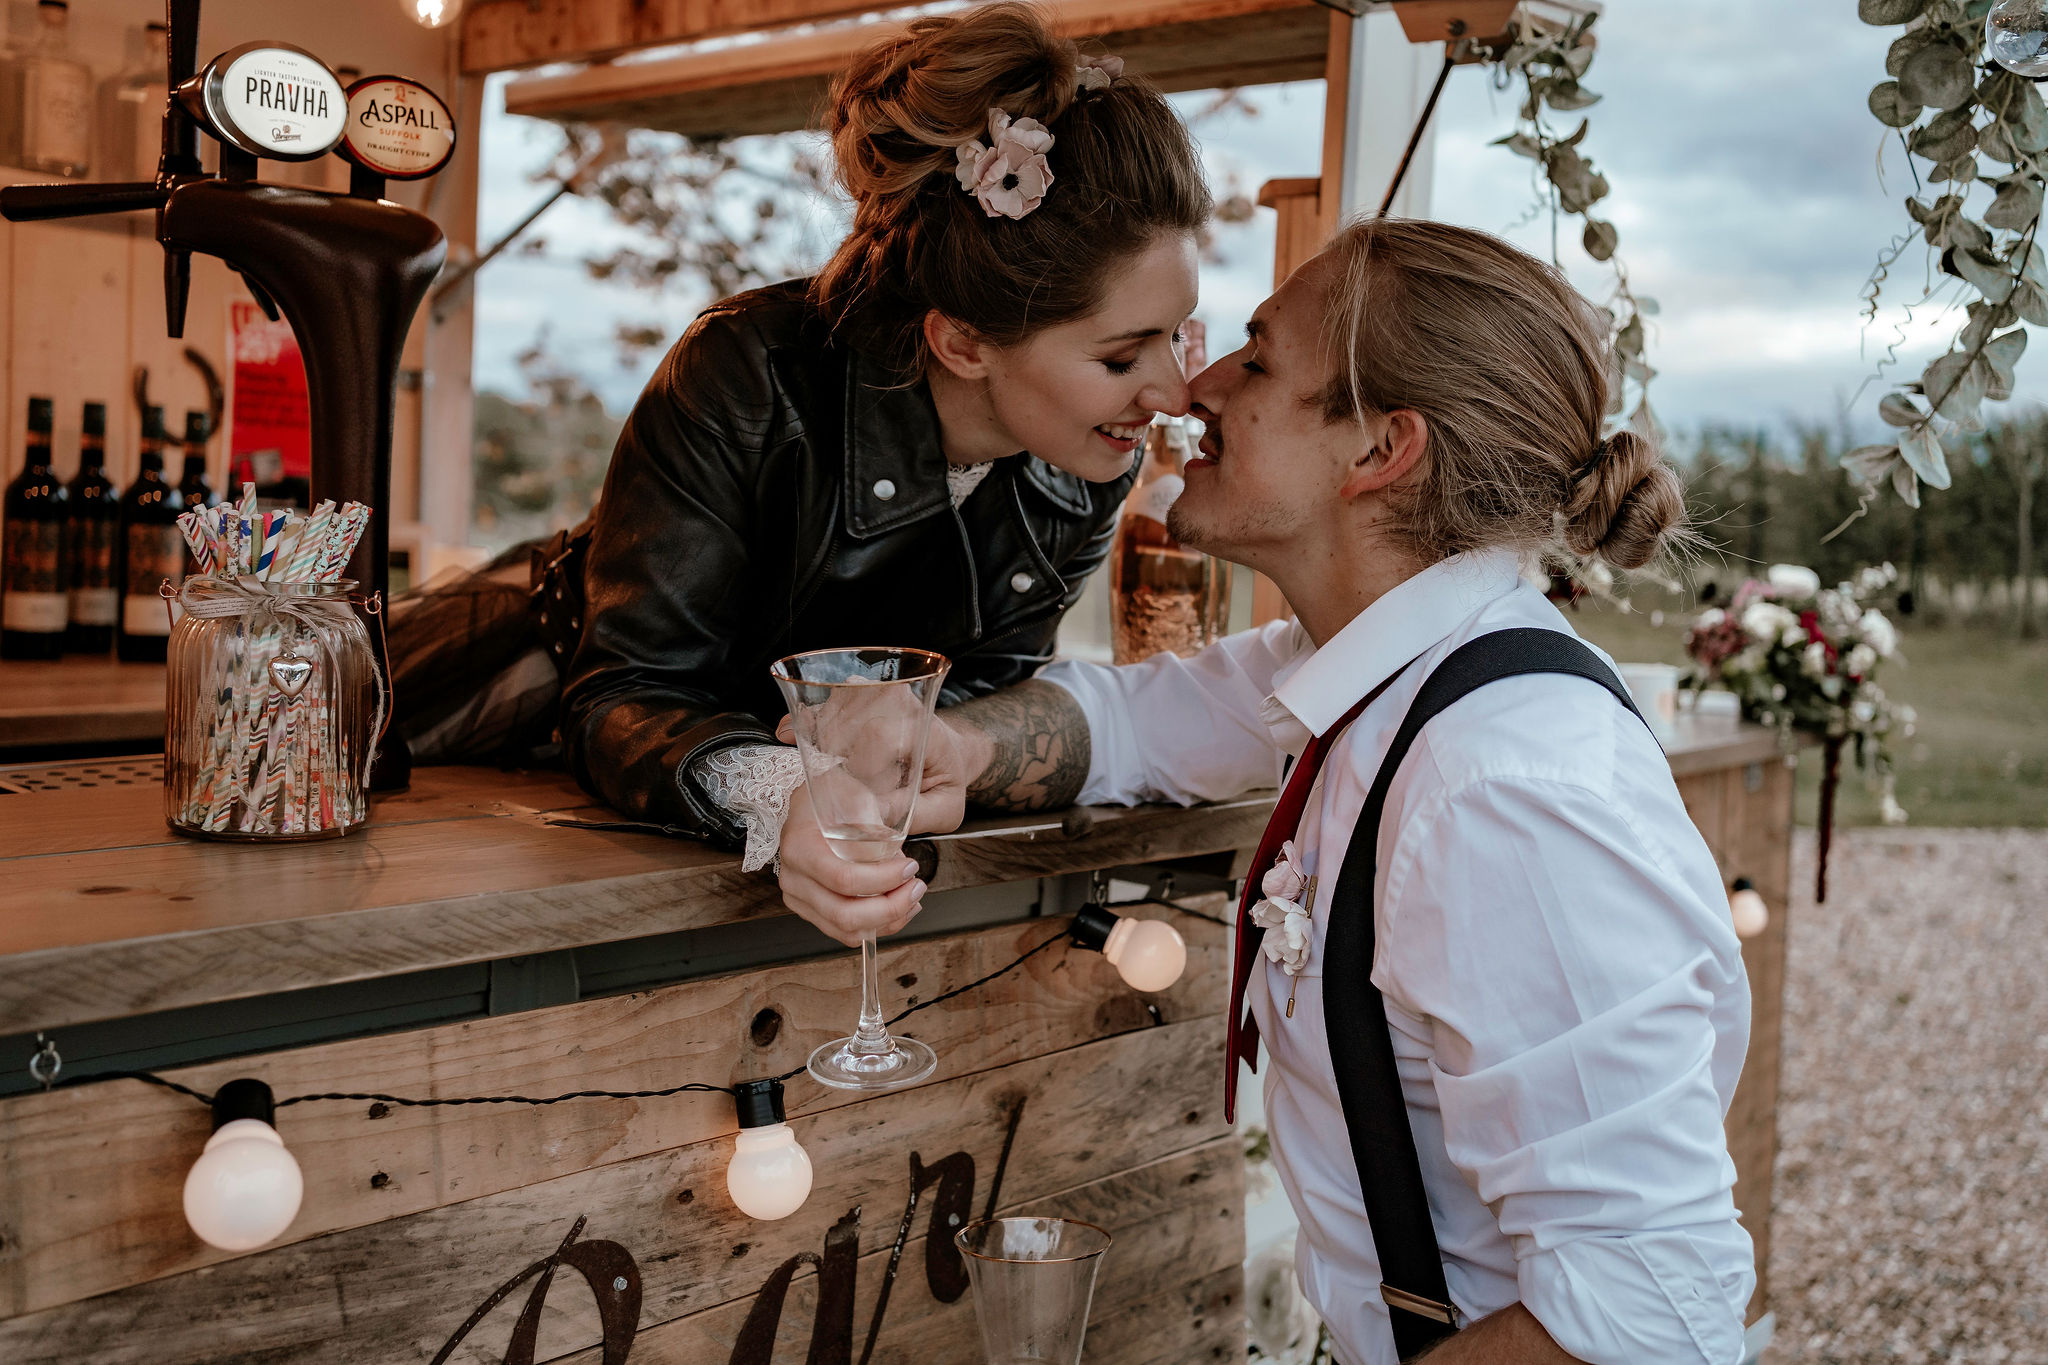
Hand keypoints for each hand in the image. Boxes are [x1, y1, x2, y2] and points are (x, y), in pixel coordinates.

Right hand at [775, 779, 926, 946]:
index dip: (883, 880)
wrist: (803, 806)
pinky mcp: (809, 910)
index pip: (843, 878)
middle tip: (916, 888)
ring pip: (846, 930)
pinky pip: (844, 932)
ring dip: (887, 921)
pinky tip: (897, 910)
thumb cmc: (830, 797)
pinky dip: (875, 927)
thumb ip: (873, 826)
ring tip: (912, 900)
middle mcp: (793, 878)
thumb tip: (897, 858)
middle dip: (890, 907)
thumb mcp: (853, 797)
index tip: (910, 867)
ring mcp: (798, 898)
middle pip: (844, 914)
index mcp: (800, 847)